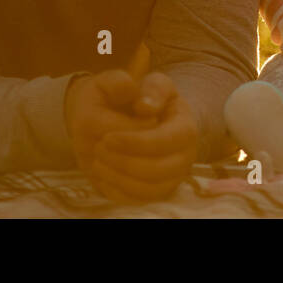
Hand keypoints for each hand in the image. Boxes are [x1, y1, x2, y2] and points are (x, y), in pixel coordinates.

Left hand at [65, 44, 192, 202]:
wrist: (146, 115)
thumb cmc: (146, 97)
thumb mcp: (152, 82)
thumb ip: (151, 88)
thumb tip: (144, 106)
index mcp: (185, 128)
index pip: (164, 142)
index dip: (135, 142)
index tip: (108, 137)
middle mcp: (185, 156)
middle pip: (157, 170)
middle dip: (123, 161)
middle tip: (98, 149)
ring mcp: (172, 177)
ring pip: (147, 189)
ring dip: (117, 177)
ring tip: (97, 160)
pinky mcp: (158, 191)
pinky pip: (138, 200)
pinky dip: (117, 190)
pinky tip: (102, 173)